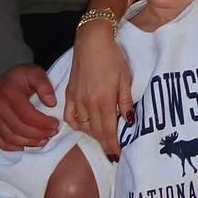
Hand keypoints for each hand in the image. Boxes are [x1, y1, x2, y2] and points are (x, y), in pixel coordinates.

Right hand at [0, 64, 57, 150]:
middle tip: (52, 133)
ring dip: (28, 142)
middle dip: (37, 134)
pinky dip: (12, 147)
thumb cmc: (21, 77)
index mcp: (8, 93)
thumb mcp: (35, 72)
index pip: (26, 114)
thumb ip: (44, 85)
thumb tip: (51, 103)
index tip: (55, 124)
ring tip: (43, 140)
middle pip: (18, 128)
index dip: (42, 123)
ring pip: (9, 137)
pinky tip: (24, 146)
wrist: (4, 79)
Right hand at [64, 20, 133, 158]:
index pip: (108, 131)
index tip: (116, 156)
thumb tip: (128, 122)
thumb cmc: (112, 58)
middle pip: (95, 131)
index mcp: (104, 100)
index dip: (112, 146)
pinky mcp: (68, 94)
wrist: (92, 41)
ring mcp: (76, 99)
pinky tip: (85, 125)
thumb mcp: (125, 79)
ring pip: (83, 126)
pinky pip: (70, 117)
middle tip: (111, 152)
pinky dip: (77, 125)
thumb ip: (125, 102)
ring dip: (93, 135)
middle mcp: (88, 103)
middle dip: (104, 144)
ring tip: (102, 137)